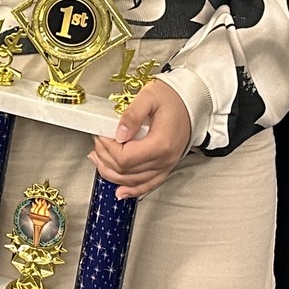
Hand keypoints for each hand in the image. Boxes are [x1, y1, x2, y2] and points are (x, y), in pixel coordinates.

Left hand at [88, 79, 192, 197]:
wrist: (191, 103)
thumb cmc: (172, 98)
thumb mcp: (149, 96)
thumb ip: (132, 115)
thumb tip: (119, 134)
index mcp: (161, 144)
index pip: (125, 158)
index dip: (108, 149)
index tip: (100, 136)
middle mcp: (164, 159)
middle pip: (126, 171)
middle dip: (105, 158)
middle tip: (97, 142)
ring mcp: (165, 166)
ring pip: (132, 181)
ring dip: (111, 173)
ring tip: (98, 159)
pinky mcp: (165, 167)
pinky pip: (147, 185)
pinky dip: (131, 190)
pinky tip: (119, 191)